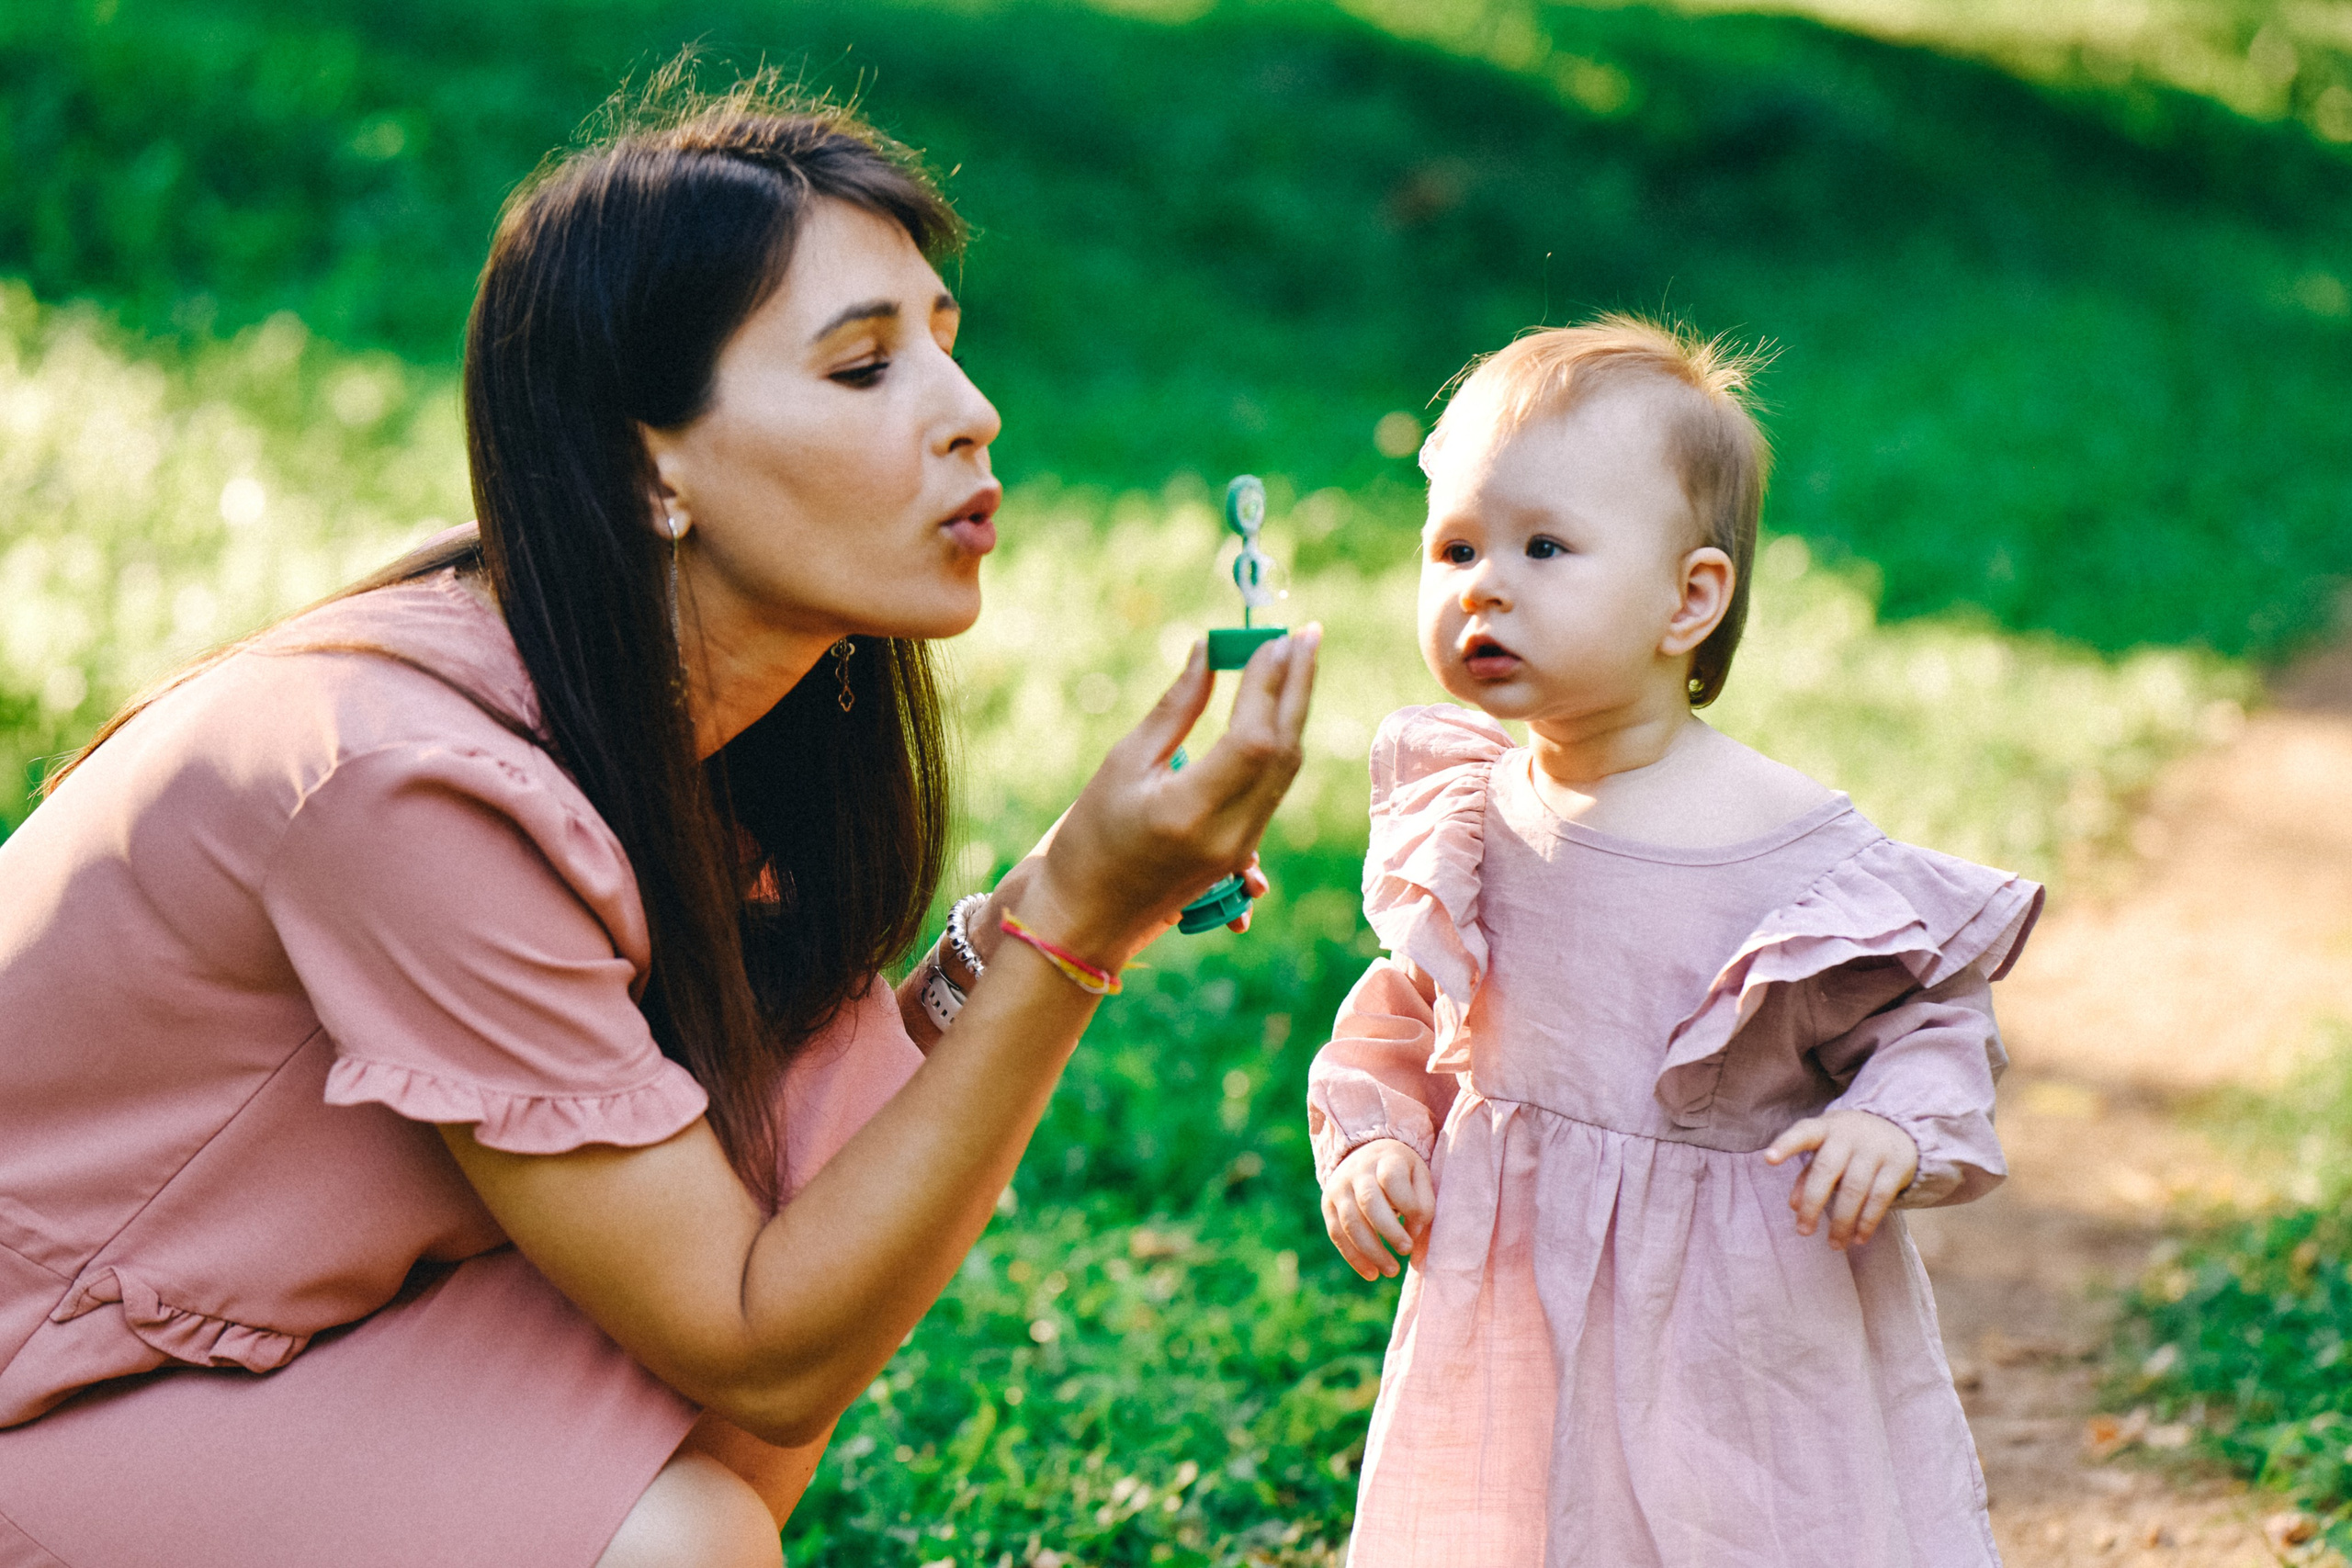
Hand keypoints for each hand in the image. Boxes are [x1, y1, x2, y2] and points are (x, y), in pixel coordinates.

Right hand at [1010, 629, 1318, 964]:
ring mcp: (1240, 851)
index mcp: (1189, 812)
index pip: (1253, 739)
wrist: (1085, 919)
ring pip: (1286, 771)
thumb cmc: (1088, 839)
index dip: (1268, 683)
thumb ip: (1175, 709)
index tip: (1273, 637)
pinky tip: (1279, 710)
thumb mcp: (1123, 764)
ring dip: (1295, 711)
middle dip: (1298, 687)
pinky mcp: (1242, 855)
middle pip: (1283, 753)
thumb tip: (1209, 651)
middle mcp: (1227, 836)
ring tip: (1298, 659)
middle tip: (1306, 633)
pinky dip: (1280, 744)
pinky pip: (1274, 791)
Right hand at [1321, 1137, 1435, 1280]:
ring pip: (1350, 1222)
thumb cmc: (1402, 1173)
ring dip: (1371, 1251)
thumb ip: (1423, 1203)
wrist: (1365, 1155)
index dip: (1409, 1206)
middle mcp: (1358, 1171)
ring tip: (1391, 1271)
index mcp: (1385, 1159)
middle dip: (1389, 1231)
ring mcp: (1339, 1188)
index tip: (1419, 1226)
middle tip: (1406, 1250)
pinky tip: (1371, 1273)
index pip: (1393, 1180)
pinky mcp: (1327, 1205)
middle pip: (1369, 1202)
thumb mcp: (1419, 1176)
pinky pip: (1336, 1234)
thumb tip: (1412, 1234)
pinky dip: (1353, 1257)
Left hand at [1764, 1110, 1917, 1249]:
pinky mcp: (1897, 1166)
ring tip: (1835, 1244)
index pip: (1802, 1133)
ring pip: (1854, 1189)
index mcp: (1824, 1128)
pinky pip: (1880, 1197)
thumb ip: (1807, 1174)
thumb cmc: (1847, 1143)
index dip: (1785, 1145)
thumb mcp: (1825, 1149)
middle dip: (1813, 1203)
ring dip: (1842, 1221)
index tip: (1768, 1159)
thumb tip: (1793, 1205)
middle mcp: (1848, 1136)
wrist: (1898, 1127)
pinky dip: (1868, 1221)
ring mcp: (1874, 1150)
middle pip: (1826, 1170)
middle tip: (1803, 1232)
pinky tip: (1858, 1238)